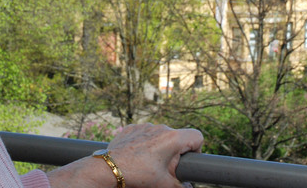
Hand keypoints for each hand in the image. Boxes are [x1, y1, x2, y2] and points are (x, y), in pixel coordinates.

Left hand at [45, 122, 202, 187]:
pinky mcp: (131, 128)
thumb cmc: (139, 176)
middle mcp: (160, 127)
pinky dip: (144, 143)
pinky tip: (137, 156)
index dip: (196, 150)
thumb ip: (182, 187)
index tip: (185, 161)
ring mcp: (145, 126)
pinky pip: (144, 133)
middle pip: (177, 136)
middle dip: (174, 151)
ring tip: (148, 163)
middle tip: (164, 168)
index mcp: (173, 138)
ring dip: (159, 146)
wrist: (109, 169)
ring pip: (160, 134)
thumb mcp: (164, 185)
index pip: (197, 136)